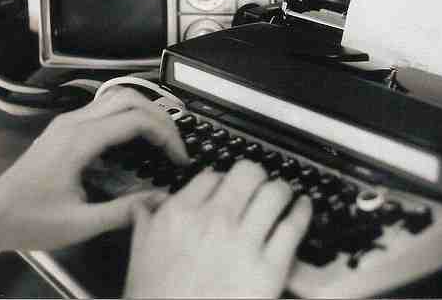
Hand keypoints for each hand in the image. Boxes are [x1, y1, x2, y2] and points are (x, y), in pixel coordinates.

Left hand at [0, 86, 188, 252]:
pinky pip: (102, 110)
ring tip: (161, 138)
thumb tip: (162, 199)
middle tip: (175, 144)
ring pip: (115, 98)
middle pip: (128, 98)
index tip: (179, 157)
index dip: (166, 135)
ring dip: (143, 112)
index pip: (135, 119)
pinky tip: (133, 141)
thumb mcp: (81, 223)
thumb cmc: (32, 221)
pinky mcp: (64, 130)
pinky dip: (126, 117)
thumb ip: (125, 211)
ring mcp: (67, 123)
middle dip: (160, 117)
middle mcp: (73, 123)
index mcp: (78, 141)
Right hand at [125, 160, 312, 298]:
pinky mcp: (269, 268)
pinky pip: (293, 226)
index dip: (223, 178)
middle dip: (256, 175)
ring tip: (285, 194)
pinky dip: (302, 212)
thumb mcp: (138, 257)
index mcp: (179, 215)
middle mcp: (212, 221)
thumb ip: (144, 224)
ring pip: (274, 193)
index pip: (210, 175)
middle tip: (259, 184)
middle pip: (247, 173)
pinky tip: (303, 208)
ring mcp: (242, 242)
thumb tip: (143, 206)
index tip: (229, 186)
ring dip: (282, 190)